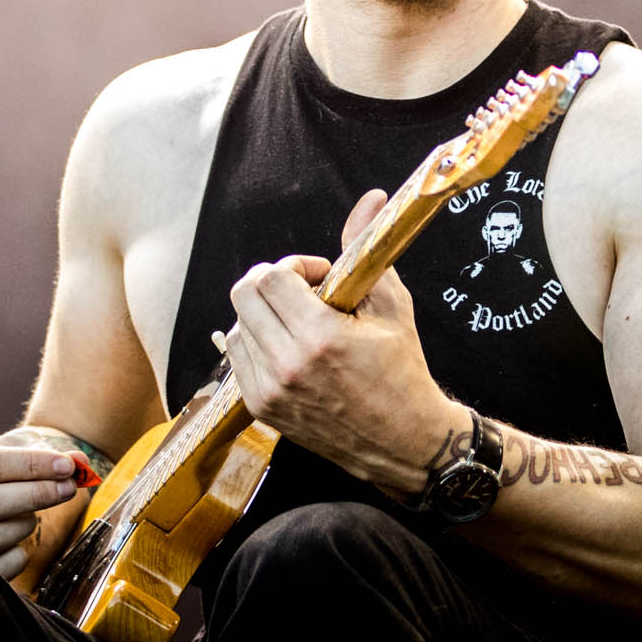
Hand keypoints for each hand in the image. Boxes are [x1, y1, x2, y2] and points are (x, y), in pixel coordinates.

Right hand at [0, 434, 88, 579]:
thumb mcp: (11, 451)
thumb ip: (47, 452)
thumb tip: (82, 462)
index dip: (30, 464)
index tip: (66, 465)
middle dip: (35, 494)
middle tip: (69, 487)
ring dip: (25, 523)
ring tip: (33, 512)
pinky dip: (19, 553)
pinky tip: (20, 540)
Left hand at [214, 188, 468, 492]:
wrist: (403, 442)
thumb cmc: (402, 372)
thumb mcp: (392, 307)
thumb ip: (367, 251)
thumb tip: (371, 200)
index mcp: (320, 338)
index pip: (271, 278)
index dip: (295, 266)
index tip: (320, 277)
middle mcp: (287, 366)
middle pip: (244, 296)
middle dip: (272, 283)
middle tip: (303, 292)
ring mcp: (270, 391)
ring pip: (238, 327)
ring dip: (264, 315)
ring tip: (300, 324)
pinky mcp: (262, 409)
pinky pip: (238, 358)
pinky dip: (258, 344)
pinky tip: (290, 348)